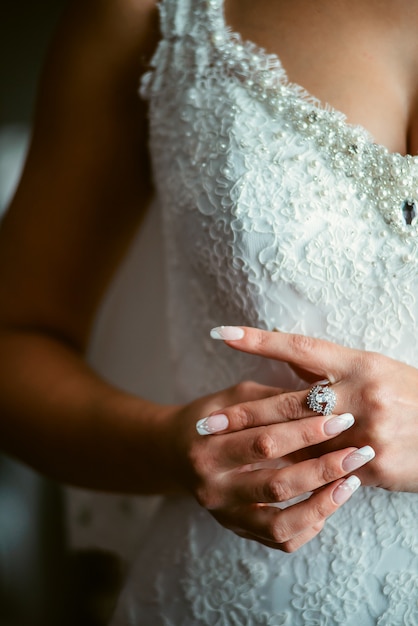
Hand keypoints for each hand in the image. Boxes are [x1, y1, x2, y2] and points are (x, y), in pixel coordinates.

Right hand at [160, 380, 370, 551]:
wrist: (171, 452)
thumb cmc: (208, 417)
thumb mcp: (232, 398)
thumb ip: (271, 401)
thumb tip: (320, 400)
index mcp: (208, 446)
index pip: (264, 440)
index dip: (306, 429)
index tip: (340, 417)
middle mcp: (212, 486)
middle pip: (276, 482)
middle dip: (322, 466)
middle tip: (357, 450)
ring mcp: (224, 514)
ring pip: (280, 523)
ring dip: (322, 503)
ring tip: (350, 481)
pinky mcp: (236, 529)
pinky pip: (279, 539)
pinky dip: (309, 525)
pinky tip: (329, 502)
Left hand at [211, 325, 417, 491]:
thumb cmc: (409, 394)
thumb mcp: (373, 369)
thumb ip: (330, 369)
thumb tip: (286, 362)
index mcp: (359, 363)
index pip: (301, 348)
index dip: (261, 340)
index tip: (223, 334)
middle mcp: (361, 393)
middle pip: (291, 403)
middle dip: (245, 413)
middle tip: (208, 421)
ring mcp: (367, 431)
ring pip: (302, 443)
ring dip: (261, 448)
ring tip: (221, 449)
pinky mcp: (373, 466)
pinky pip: (325, 471)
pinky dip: (296, 473)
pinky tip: (264, 479)